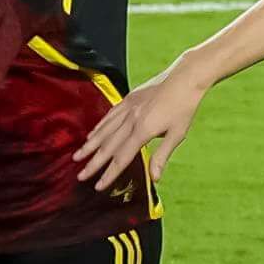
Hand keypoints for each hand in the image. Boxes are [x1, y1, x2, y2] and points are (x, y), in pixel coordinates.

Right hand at [74, 73, 195, 188]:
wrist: (185, 77)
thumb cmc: (185, 107)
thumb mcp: (178, 134)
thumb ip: (162, 156)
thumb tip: (155, 178)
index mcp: (143, 130)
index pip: (122, 158)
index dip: (109, 174)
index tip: (98, 186)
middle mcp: (131, 119)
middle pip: (108, 146)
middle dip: (93, 163)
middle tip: (81, 176)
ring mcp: (127, 107)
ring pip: (104, 130)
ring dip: (90, 145)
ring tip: (78, 156)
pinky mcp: (128, 98)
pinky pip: (109, 116)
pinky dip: (98, 127)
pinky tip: (92, 134)